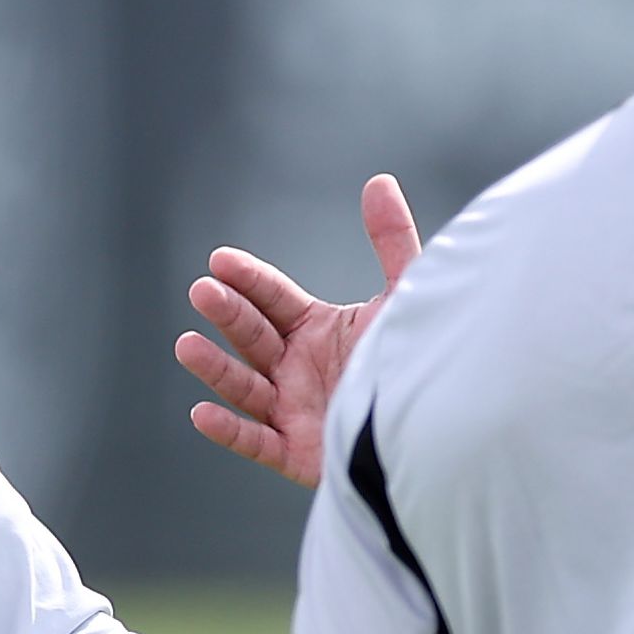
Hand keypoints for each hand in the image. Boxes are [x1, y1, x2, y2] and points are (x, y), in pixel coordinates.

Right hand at [178, 173, 421, 486]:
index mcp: (317, 330)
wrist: (447, 423)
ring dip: (215, 368)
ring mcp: (293, 411)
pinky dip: (229, 430)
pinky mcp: (298, 453)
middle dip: (228, 313)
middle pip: (253, 336)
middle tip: (203, 290)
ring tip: (186, 344)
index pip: (273, 299)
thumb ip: (392, 243)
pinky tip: (201, 412)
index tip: (221, 260)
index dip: (249, 280)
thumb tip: (379, 181)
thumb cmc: (422, 360)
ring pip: (245, 387)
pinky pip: (256, 441)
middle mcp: (297, 368)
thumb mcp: (406, 296)